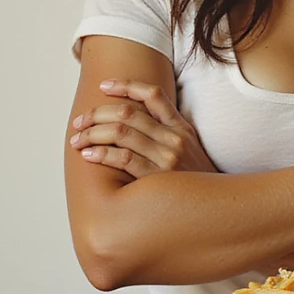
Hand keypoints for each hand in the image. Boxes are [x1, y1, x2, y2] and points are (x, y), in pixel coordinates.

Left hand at [69, 79, 216, 177]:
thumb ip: (168, 132)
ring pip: (121, 132)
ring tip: (78, 139)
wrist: (214, 208)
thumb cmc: (195, 180)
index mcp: (181, 127)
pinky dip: (101, 153)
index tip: (104, 86)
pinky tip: (89, 155)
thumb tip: (133, 121)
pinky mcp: (157, 178)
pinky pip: (123, 158)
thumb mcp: (190, 149)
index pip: (153, 94)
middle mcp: (174, 138)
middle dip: (97, 113)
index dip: (126, 85)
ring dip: (93, 133)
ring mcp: (167, 157)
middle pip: (128, 113)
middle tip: (79, 122)